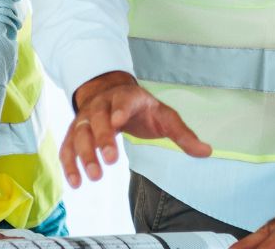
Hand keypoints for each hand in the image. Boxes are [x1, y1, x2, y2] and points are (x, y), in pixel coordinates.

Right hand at [61, 71, 209, 187]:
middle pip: (97, 120)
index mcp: (126, 98)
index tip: (117, 123)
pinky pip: (67, 147)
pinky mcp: (75, 132)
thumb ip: (182, 134)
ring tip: (94, 177)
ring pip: (79, 134)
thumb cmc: (141, 108)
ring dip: (84, 155)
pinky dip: (69, 164)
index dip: (119, 110)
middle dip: (101, 139)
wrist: (110, 92)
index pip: (122, 102)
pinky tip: (75, 183)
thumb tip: (206, 152)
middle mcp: (102, 106)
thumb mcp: (164, 116)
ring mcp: (85, 118)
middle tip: (109, 161)